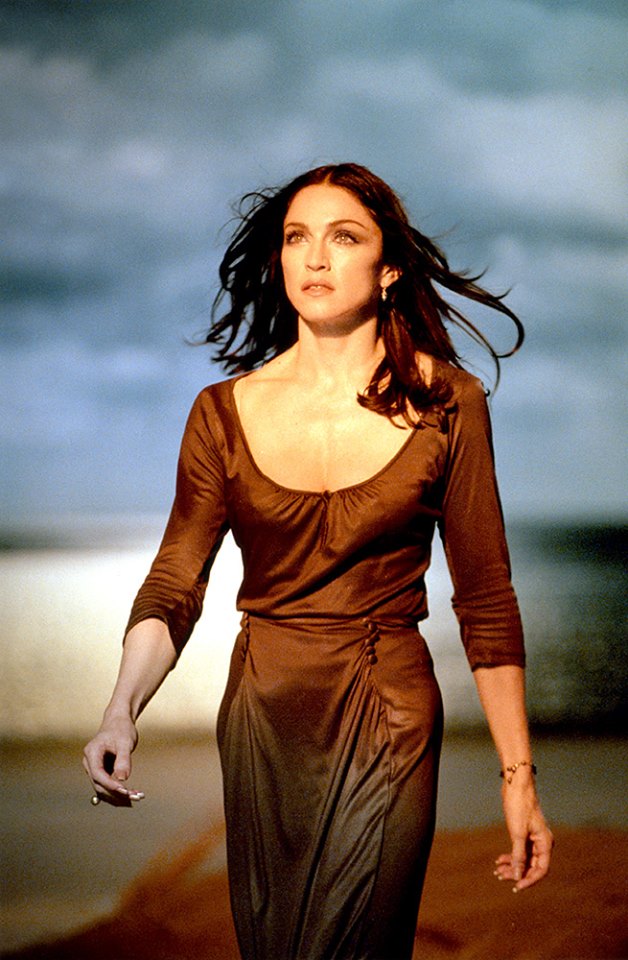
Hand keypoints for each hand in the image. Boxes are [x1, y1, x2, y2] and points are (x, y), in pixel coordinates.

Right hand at [83, 714, 143, 805]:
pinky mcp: (101, 772)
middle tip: (135, 797)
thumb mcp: (125, 742)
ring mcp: (94, 768)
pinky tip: (133, 794)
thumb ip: (123, 760)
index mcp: (91, 753)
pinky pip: (108, 785)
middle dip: (116, 793)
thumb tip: (122, 779)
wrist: (119, 722)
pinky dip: (119, 791)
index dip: (110, 784)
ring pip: (103, 788)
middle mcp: (89, 762)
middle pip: (99, 784)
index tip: (125, 790)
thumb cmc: (122, 729)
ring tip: (137, 797)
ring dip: (118, 796)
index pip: (97, 774)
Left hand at [494, 777, 553, 891]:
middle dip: (517, 872)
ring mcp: (533, 838)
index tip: (517, 886)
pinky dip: (510, 856)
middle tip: (501, 877)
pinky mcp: (525, 833)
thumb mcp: (517, 833)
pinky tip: (499, 860)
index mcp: (545, 843)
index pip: (541, 869)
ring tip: (498, 872)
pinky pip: (520, 850)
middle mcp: (542, 842)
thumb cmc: (519, 806)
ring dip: (512, 866)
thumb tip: (518, 876)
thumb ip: (519, 855)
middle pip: (531, 865)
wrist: (516, 785)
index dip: (530, 879)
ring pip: (524, 858)